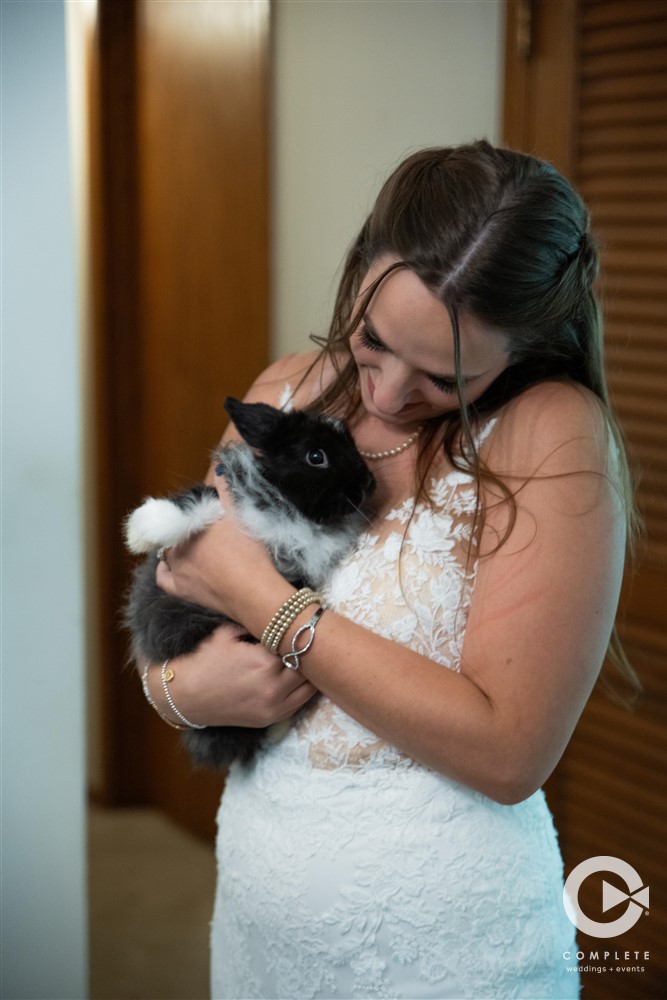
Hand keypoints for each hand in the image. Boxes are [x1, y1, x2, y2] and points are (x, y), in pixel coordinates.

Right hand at [145, 623, 316, 727]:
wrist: (184, 696)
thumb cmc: (203, 659)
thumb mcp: (227, 632)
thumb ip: (256, 623)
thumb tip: (279, 614)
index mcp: (265, 661)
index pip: (299, 643)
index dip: (302, 631)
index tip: (304, 622)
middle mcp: (275, 687)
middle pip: (309, 666)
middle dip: (308, 651)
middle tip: (309, 638)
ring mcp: (274, 707)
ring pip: (310, 687)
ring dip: (310, 672)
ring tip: (309, 657)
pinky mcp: (270, 719)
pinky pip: (299, 704)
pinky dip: (303, 689)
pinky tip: (300, 676)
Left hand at [156, 475, 282, 625]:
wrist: (254, 592)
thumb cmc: (249, 552)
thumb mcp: (240, 514)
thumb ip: (226, 489)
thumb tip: (219, 467)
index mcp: (190, 524)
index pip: (184, 512)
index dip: (196, 512)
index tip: (209, 515)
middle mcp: (177, 545)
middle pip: (176, 531)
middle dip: (187, 529)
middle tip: (208, 533)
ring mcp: (176, 569)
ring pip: (168, 552)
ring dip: (177, 548)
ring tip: (196, 549)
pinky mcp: (180, 590)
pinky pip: (163, 578)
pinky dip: (166, 570)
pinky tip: (173, 567)